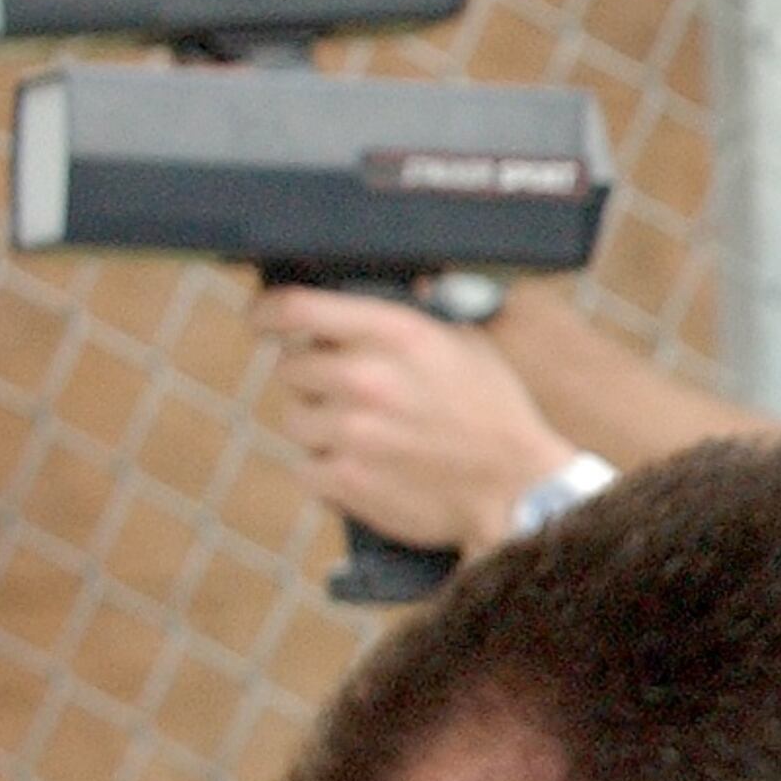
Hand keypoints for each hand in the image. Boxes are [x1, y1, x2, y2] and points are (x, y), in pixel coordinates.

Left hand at [257, 287, 578, 555]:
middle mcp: (366, 378)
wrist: (518, 489)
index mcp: (396, 335)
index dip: (269, 311)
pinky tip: (367, 467)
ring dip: (321, 426)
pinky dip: (329, 469)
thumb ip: (417, 321)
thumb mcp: (468, 345)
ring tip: (368, 436)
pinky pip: (307, 467)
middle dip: (315, 379)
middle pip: (291, 367)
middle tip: (353, 395)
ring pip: (296, 419)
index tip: (262, 318)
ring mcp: (351, 432)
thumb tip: (397, 291)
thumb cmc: (497, 413)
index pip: (299, 308)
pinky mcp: (345, 479)